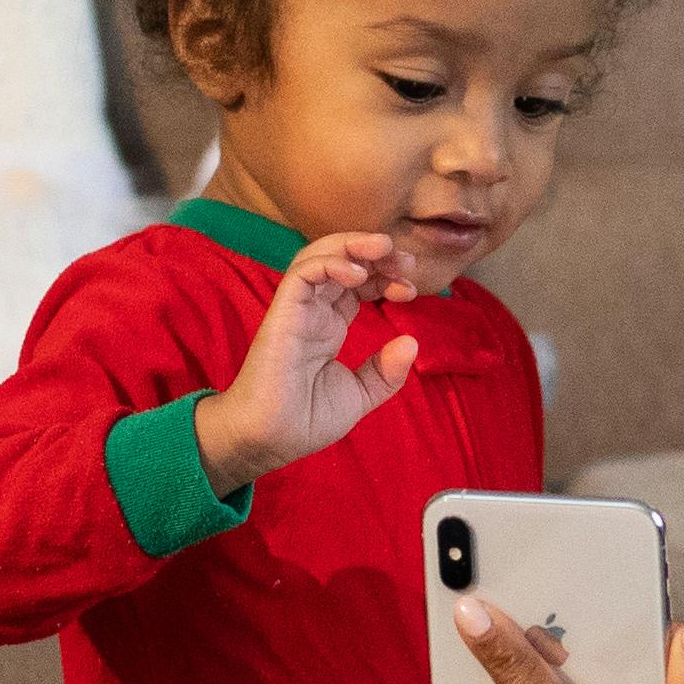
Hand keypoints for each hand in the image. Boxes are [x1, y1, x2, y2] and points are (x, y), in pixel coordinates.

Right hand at [196, 233, 418, 493]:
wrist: (271, 439)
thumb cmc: (305, 420)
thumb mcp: (359, 395)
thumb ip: (385, 372)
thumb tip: (411, 342)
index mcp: (330, 326)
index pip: (358, 285)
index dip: (385, 278)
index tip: (410, 290)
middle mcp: (314, 312)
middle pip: (343, 262)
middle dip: (377, 254)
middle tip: (406, 261)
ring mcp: (298, 309)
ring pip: (321, 256)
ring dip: (354, 245)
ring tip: (385, 248)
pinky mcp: (283, 311)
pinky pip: (303, 272)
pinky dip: (331, 263)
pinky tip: (357, 273)